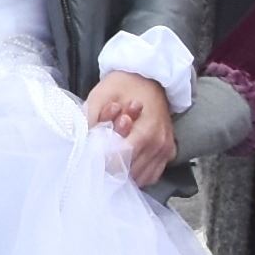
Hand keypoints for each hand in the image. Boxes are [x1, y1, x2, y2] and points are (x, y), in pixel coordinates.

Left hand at [80, 71, 178, 189]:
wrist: (148, 76)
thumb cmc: (122, 85)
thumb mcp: (99, 96)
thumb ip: (91, 121)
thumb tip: (85, 144)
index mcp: (144, 132)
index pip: (120, 162)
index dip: (102, 160)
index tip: (94, 152)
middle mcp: (158, 144)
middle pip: (129, 173)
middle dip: (112, 167)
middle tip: (103, 152)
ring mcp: (165, 149)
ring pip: (140, 178)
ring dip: (125, 172)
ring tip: (115, 155)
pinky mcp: (169, 152)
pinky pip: (152, 175)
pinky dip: (139, 174)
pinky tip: (128, 162)